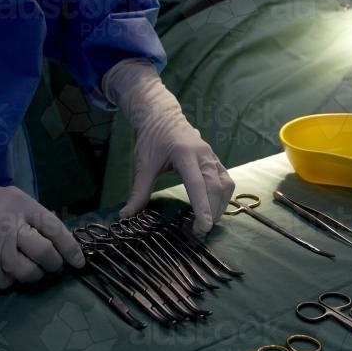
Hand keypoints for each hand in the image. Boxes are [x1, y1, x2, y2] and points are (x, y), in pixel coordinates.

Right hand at [0, 157, 84, 288]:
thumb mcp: (7, 196)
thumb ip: (31, 214)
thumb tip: (56, 235)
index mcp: (20, 205)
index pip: (55, 229)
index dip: (71, 248)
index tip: (79, 262)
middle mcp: (10, 226)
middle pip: (46, 254)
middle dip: (55, 265)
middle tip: (53, 266)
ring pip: (29, 273)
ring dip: (35, 275)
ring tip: (31, 269)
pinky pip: (7, 282)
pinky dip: (10, 280)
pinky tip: (5, 269)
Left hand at [103, 59, 234, 236]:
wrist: (163, 117)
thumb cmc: (152, 140)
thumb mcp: (143, 164)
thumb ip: (138, 191)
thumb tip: (125, 216)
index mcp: (185, 154)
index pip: (197, 184)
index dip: (202, 207)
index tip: (203, 227)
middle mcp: (204, 155)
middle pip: (215, 187)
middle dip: (211, 212)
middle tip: (199, 233)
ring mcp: (213, 157)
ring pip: (225, 185)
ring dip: (219, 207)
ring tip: (206, 223)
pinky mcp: (216, 161)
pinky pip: (226, 181)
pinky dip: (223, 198)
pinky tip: (214, 209)